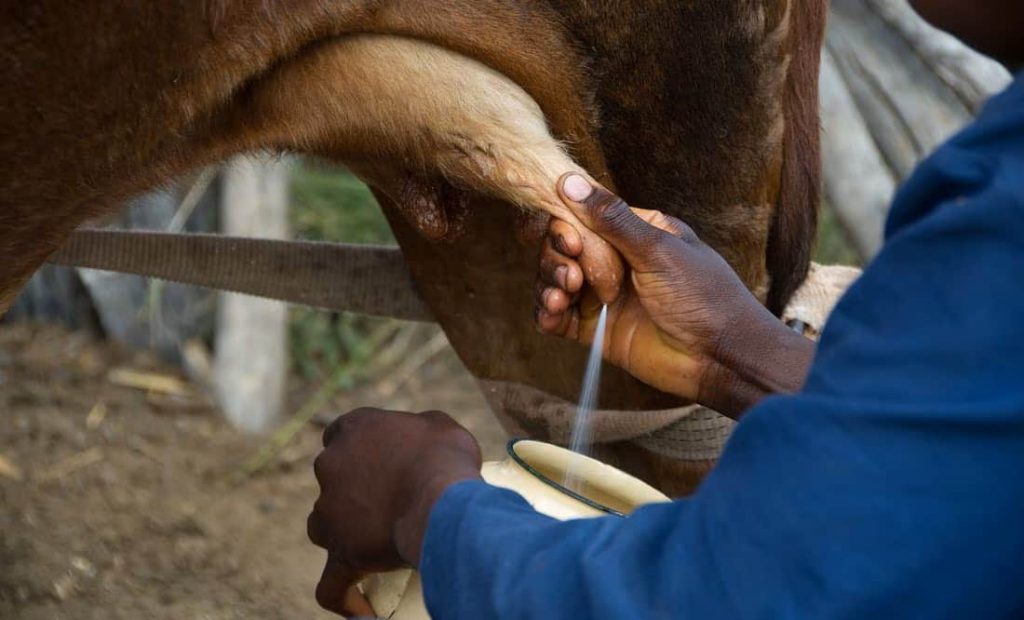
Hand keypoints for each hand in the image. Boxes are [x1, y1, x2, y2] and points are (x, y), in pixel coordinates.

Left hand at [307, 408, 482, 616]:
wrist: (441, 500)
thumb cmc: (445, 457)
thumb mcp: (440, 426)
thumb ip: (420, 428)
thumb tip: (424, 441)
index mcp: (354, 429)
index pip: (340, 432)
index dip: (356, 447)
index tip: (376, 458)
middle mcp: (332, 465)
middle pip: (331, 478)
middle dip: (351, 489)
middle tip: (387, 502)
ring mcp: (329, 511)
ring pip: (321, 525)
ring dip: (338, 532)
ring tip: (369, 545)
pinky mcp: (340, 551)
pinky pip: (331, 584)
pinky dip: (343, 596)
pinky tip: (359, 609)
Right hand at [535, 174, 813, 415]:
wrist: (722, 358)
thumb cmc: (704, 297)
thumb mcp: (659, 250)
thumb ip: (612, 219)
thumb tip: (569, 181)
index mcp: (634, 231)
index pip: (582, 215)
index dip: (564, 225)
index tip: (569, 242)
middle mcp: (615, 260)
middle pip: (562, 247)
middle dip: (556, 258)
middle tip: (573, 277)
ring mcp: (603, 295)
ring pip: (554, 279)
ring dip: (548, 283)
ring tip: (562, 297)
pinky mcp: (596, 330)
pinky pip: (557, 316)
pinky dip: (546, 313)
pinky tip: (553, 313)